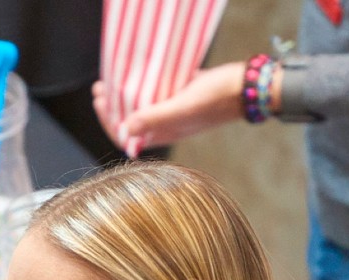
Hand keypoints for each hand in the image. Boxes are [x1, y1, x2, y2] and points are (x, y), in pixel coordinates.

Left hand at [93, 62, 247, 154]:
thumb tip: (125, 130)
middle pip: (131, 122)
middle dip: (112, 108)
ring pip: (142, 107)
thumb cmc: (217, 98)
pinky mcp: (181, 96)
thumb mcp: (183, 107)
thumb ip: (155, 119)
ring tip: (111, 80)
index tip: (101, 102)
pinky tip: (135, 74)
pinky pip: (156, 94)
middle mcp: (167, 125)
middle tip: (100, 89)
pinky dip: (143, 87)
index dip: (110, 122)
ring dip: (124, 96)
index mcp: (165, 134)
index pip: (128, 137)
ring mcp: (174, 111)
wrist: (248, 87)